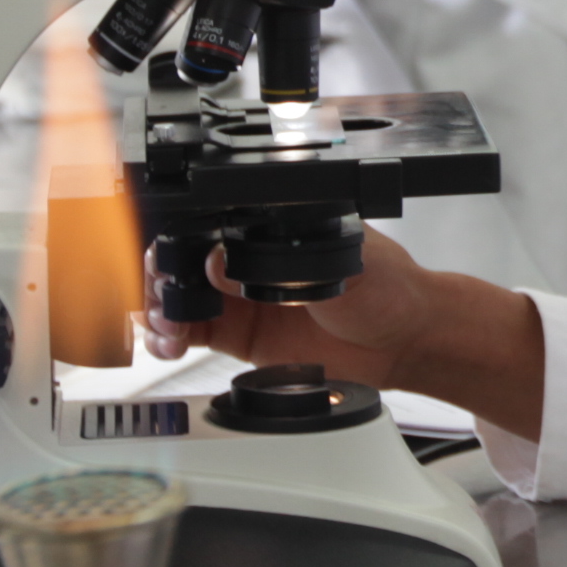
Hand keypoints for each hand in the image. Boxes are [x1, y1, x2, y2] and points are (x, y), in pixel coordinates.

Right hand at [138, 225, 547, 438]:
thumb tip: (222, 265)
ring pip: (179, 296)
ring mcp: (240, 296)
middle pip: (181, 260)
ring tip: (164, 327)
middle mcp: (248, 258)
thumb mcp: (341, 263)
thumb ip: (283, 266)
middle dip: (159, 275)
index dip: (177, 239)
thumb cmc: (388, 286)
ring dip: (160, 308)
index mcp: (270, 225)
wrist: (408, 339)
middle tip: (159, 295)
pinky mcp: (240, 334)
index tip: (164, 257)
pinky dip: (171, 337)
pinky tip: (169, 343)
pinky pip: (192, 332)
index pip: (207, 223)